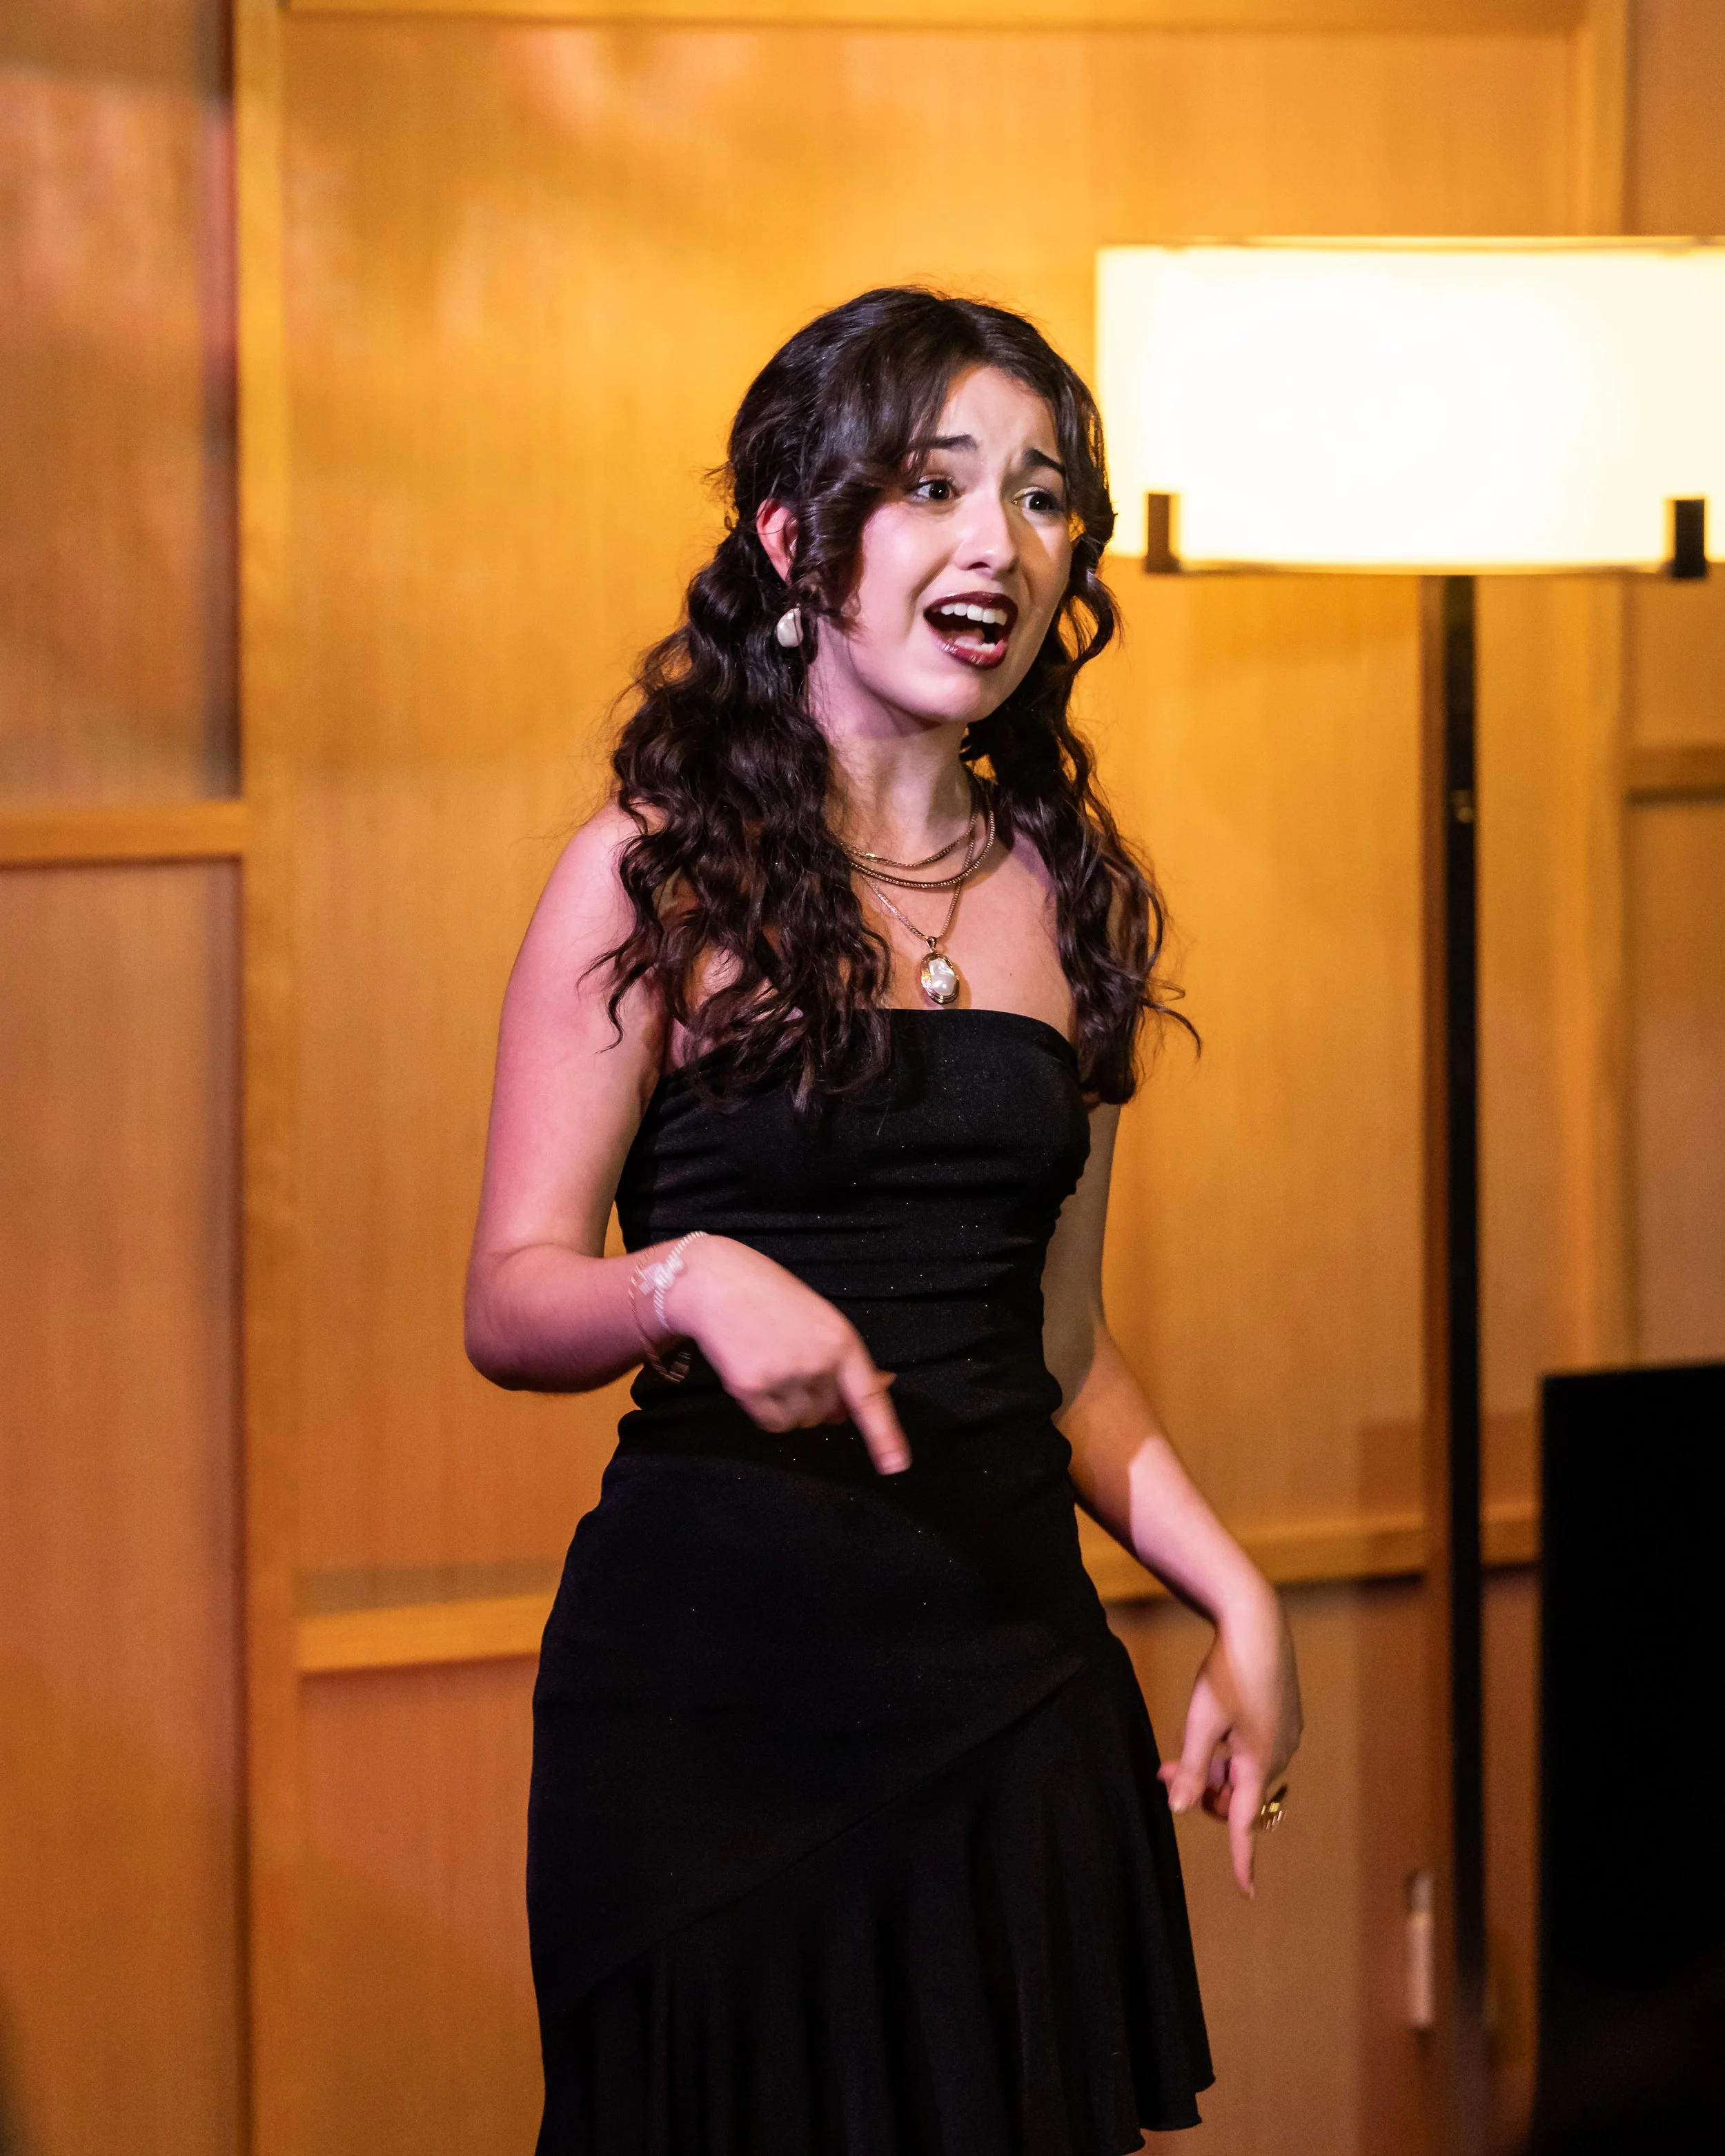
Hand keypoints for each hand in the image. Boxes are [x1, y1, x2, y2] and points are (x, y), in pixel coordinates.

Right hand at [665, 1235, 910, 1475]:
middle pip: (829, 1413)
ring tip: (771, 1363)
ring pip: (800, 1421)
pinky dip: (766, 1410)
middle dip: (816, 1400)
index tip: (896, 1466)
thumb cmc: (773, 1300)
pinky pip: (772, 1423)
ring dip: (789, 1405)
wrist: (718, 1283)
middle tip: (791, 1362)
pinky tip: (755, 1375)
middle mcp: (818, 1362)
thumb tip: (864, 1403)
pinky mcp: (751, 1388)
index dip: (885, 1435)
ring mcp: (784, 1376)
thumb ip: (843, 1363)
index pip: (869, 1396)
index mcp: (842, 1342)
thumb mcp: (820, 1322)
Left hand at [1159, 1587, 1301, 1896]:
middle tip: (1165, 1776)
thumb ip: (1191, 1769)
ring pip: (1243, 1772)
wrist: (1256, 1622)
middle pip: (1239, 1796)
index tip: (1245, 1891)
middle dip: (1204, 1794)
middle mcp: (1278, 1754)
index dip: (1242, 1858)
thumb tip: (1182, 1811)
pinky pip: (1252, 1751)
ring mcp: (1284, 1735)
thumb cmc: (1226, 1672)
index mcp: (1258, 1762)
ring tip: (1175, 1757)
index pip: (1245, 1823)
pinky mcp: (1282, 1717)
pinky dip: (1228, 1752)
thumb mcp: (1200, 1721)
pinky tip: (1210, 1728)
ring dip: (1212, 1771)